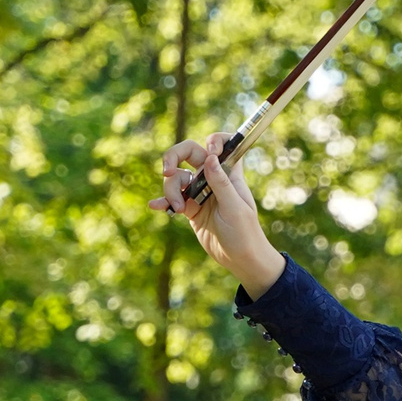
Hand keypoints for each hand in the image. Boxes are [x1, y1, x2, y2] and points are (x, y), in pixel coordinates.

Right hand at [150, 134, 285, 298]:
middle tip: (167, 172)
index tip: (208, 151)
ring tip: (178, 209)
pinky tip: (155, 206)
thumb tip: (210, 157)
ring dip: (171, 190)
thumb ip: (221, 183)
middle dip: (173, 157)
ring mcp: (200, 192)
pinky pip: (171, 198)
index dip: (213, 141)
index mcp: (229, 174)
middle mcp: (213, 179)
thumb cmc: (245, 233)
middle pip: (188, 153)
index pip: (223, 145)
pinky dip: (162, 200)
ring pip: (176, 178)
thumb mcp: (235, 208)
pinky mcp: (190, 207)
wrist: (240, 260)